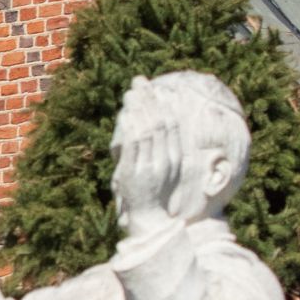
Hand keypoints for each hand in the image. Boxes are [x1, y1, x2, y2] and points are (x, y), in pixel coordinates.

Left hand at [111, 99, 177, 241]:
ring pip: (145, 131)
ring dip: (137, 109)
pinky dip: (129, 127)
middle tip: (139, 81)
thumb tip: (163, 125)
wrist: (149, 217)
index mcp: (173, 157)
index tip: (155, 87)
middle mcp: (164, 159)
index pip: (170, 125)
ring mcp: (149, 166)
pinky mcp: (133, 172)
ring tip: (130, 92)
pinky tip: (125, 114)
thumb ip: (164, 148)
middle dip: (149, 100)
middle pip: (158, 123)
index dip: (163, 104)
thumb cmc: (156, 191)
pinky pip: (132, 146)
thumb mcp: (165, 168)